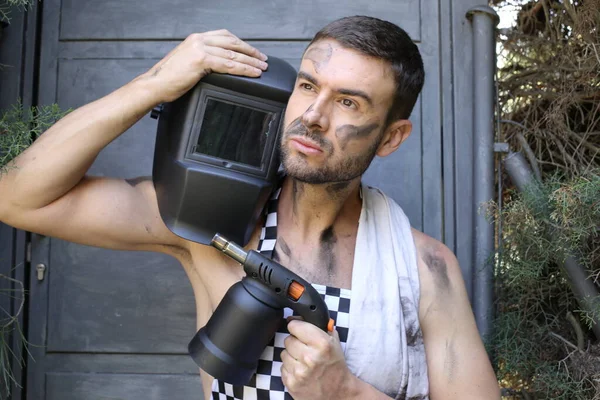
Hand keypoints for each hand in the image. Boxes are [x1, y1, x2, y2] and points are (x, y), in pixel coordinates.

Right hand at [141, 29, 268, 102]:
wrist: (154, 85)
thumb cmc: (169, 79)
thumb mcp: (188, 63)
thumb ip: (203, 60)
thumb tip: (219, 66)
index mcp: (196, 39)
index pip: (225, 36)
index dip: (241, 44)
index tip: (253, 51)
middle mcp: (199, 40)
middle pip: (232, 42)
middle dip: (250, 51)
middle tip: (263, 59)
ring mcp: (200, 48)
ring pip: (233, 54)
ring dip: (251, 61)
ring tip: (262, 67)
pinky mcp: (201, 60)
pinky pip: (229, 65)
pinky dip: (244, 69)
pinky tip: (253, 73)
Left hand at [281, 318, 354, 399]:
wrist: (338, 393)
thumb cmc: (335, 365)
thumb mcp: (334, 342)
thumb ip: (318, 326)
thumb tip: (294, 317)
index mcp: (322, 344)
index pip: (295, 326)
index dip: (297, 327)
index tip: (299, 330)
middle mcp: (310, 358)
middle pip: (288, 340)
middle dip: (295, 342)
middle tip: (305, 349)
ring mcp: (300, 372)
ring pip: (283, 353)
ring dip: (292, 356)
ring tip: (304, 362)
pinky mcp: (292, 384)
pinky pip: (282, 368)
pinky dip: (290, 368)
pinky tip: (301, 371)